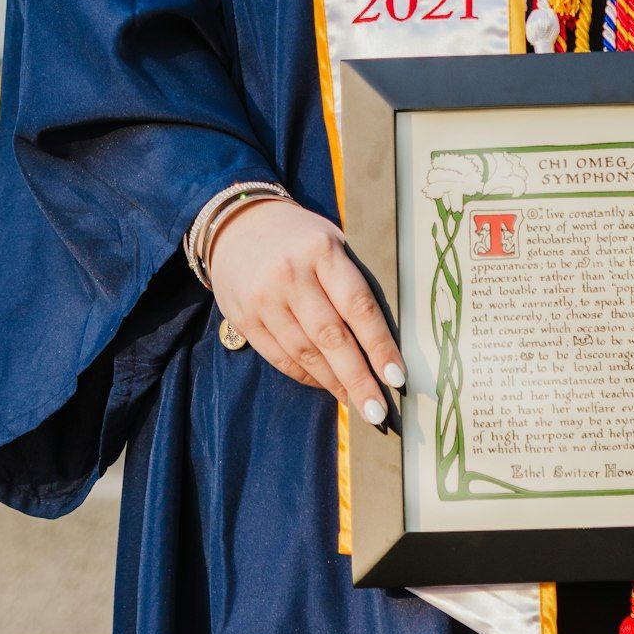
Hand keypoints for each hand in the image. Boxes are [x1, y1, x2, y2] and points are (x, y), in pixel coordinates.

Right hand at [208, 198, 405, 425]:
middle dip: (358, 379)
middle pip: (331, 338)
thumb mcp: (330, 242)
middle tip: (378, 411)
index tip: (397, 377)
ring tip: (356, 402)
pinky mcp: (245, 318)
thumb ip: (351, 283)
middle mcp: (291, 275)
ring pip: (305, 353)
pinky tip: (324, 385)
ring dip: (333, 383)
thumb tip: (383, 341)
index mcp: (322, 251)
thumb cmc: (298, 237)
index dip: (379, 345)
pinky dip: (305, 376)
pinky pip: (279, 357)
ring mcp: (264, 299)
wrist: (237, 223)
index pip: (358, 306)